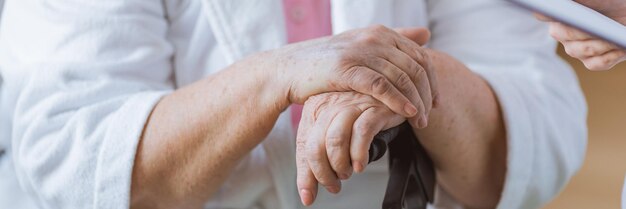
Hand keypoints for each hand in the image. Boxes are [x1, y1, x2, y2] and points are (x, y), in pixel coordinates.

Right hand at [275, 25, 436, 125]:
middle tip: (429, 115)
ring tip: (419, 121)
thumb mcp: (361, 46)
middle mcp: (374, 38)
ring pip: (401, 77)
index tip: (434, 101)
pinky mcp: (347, 69)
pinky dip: (398, 100)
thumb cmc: (326, 63)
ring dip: (415, 102)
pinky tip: (406, 113)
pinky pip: (381, 86)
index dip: (432, 80)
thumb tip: (426, 33)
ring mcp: (360, 52)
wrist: (289, 69)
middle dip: (426, 94)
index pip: (420, 55)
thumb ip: (394, 40)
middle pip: (415, 68)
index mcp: (380, 32)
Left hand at [295, 92, 403, 205]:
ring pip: (336, 139)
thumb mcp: (335, 135)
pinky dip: (359, 154)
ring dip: (340, 164)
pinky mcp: (374, 108)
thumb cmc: (361, 118)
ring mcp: (352, 103)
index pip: (302, 145)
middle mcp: (330, 103)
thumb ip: (319, 160)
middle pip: (316, 144)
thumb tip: (307, 195)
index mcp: (315, 108)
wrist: (394, 100)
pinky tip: (361, 165)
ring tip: (348, 173)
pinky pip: (362, 133)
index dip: (305, 174)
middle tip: (334, 184)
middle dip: (323, 173)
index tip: (309, 196)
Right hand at [536, 1, 625, 70]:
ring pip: (581, 50)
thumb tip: (560, 2)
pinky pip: (595, 63)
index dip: (548, 13)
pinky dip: (610, 56)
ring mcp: (575, 49)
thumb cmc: (613, 3)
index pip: (544, 13)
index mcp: (559, 14)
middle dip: (584, 30)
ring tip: (615, 36)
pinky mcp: (590, 62)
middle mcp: (562, 32)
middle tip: (601, 26)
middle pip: (564, 34)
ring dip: (602, 43)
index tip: (558, 14)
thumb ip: (579, 0)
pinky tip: (619, 48)